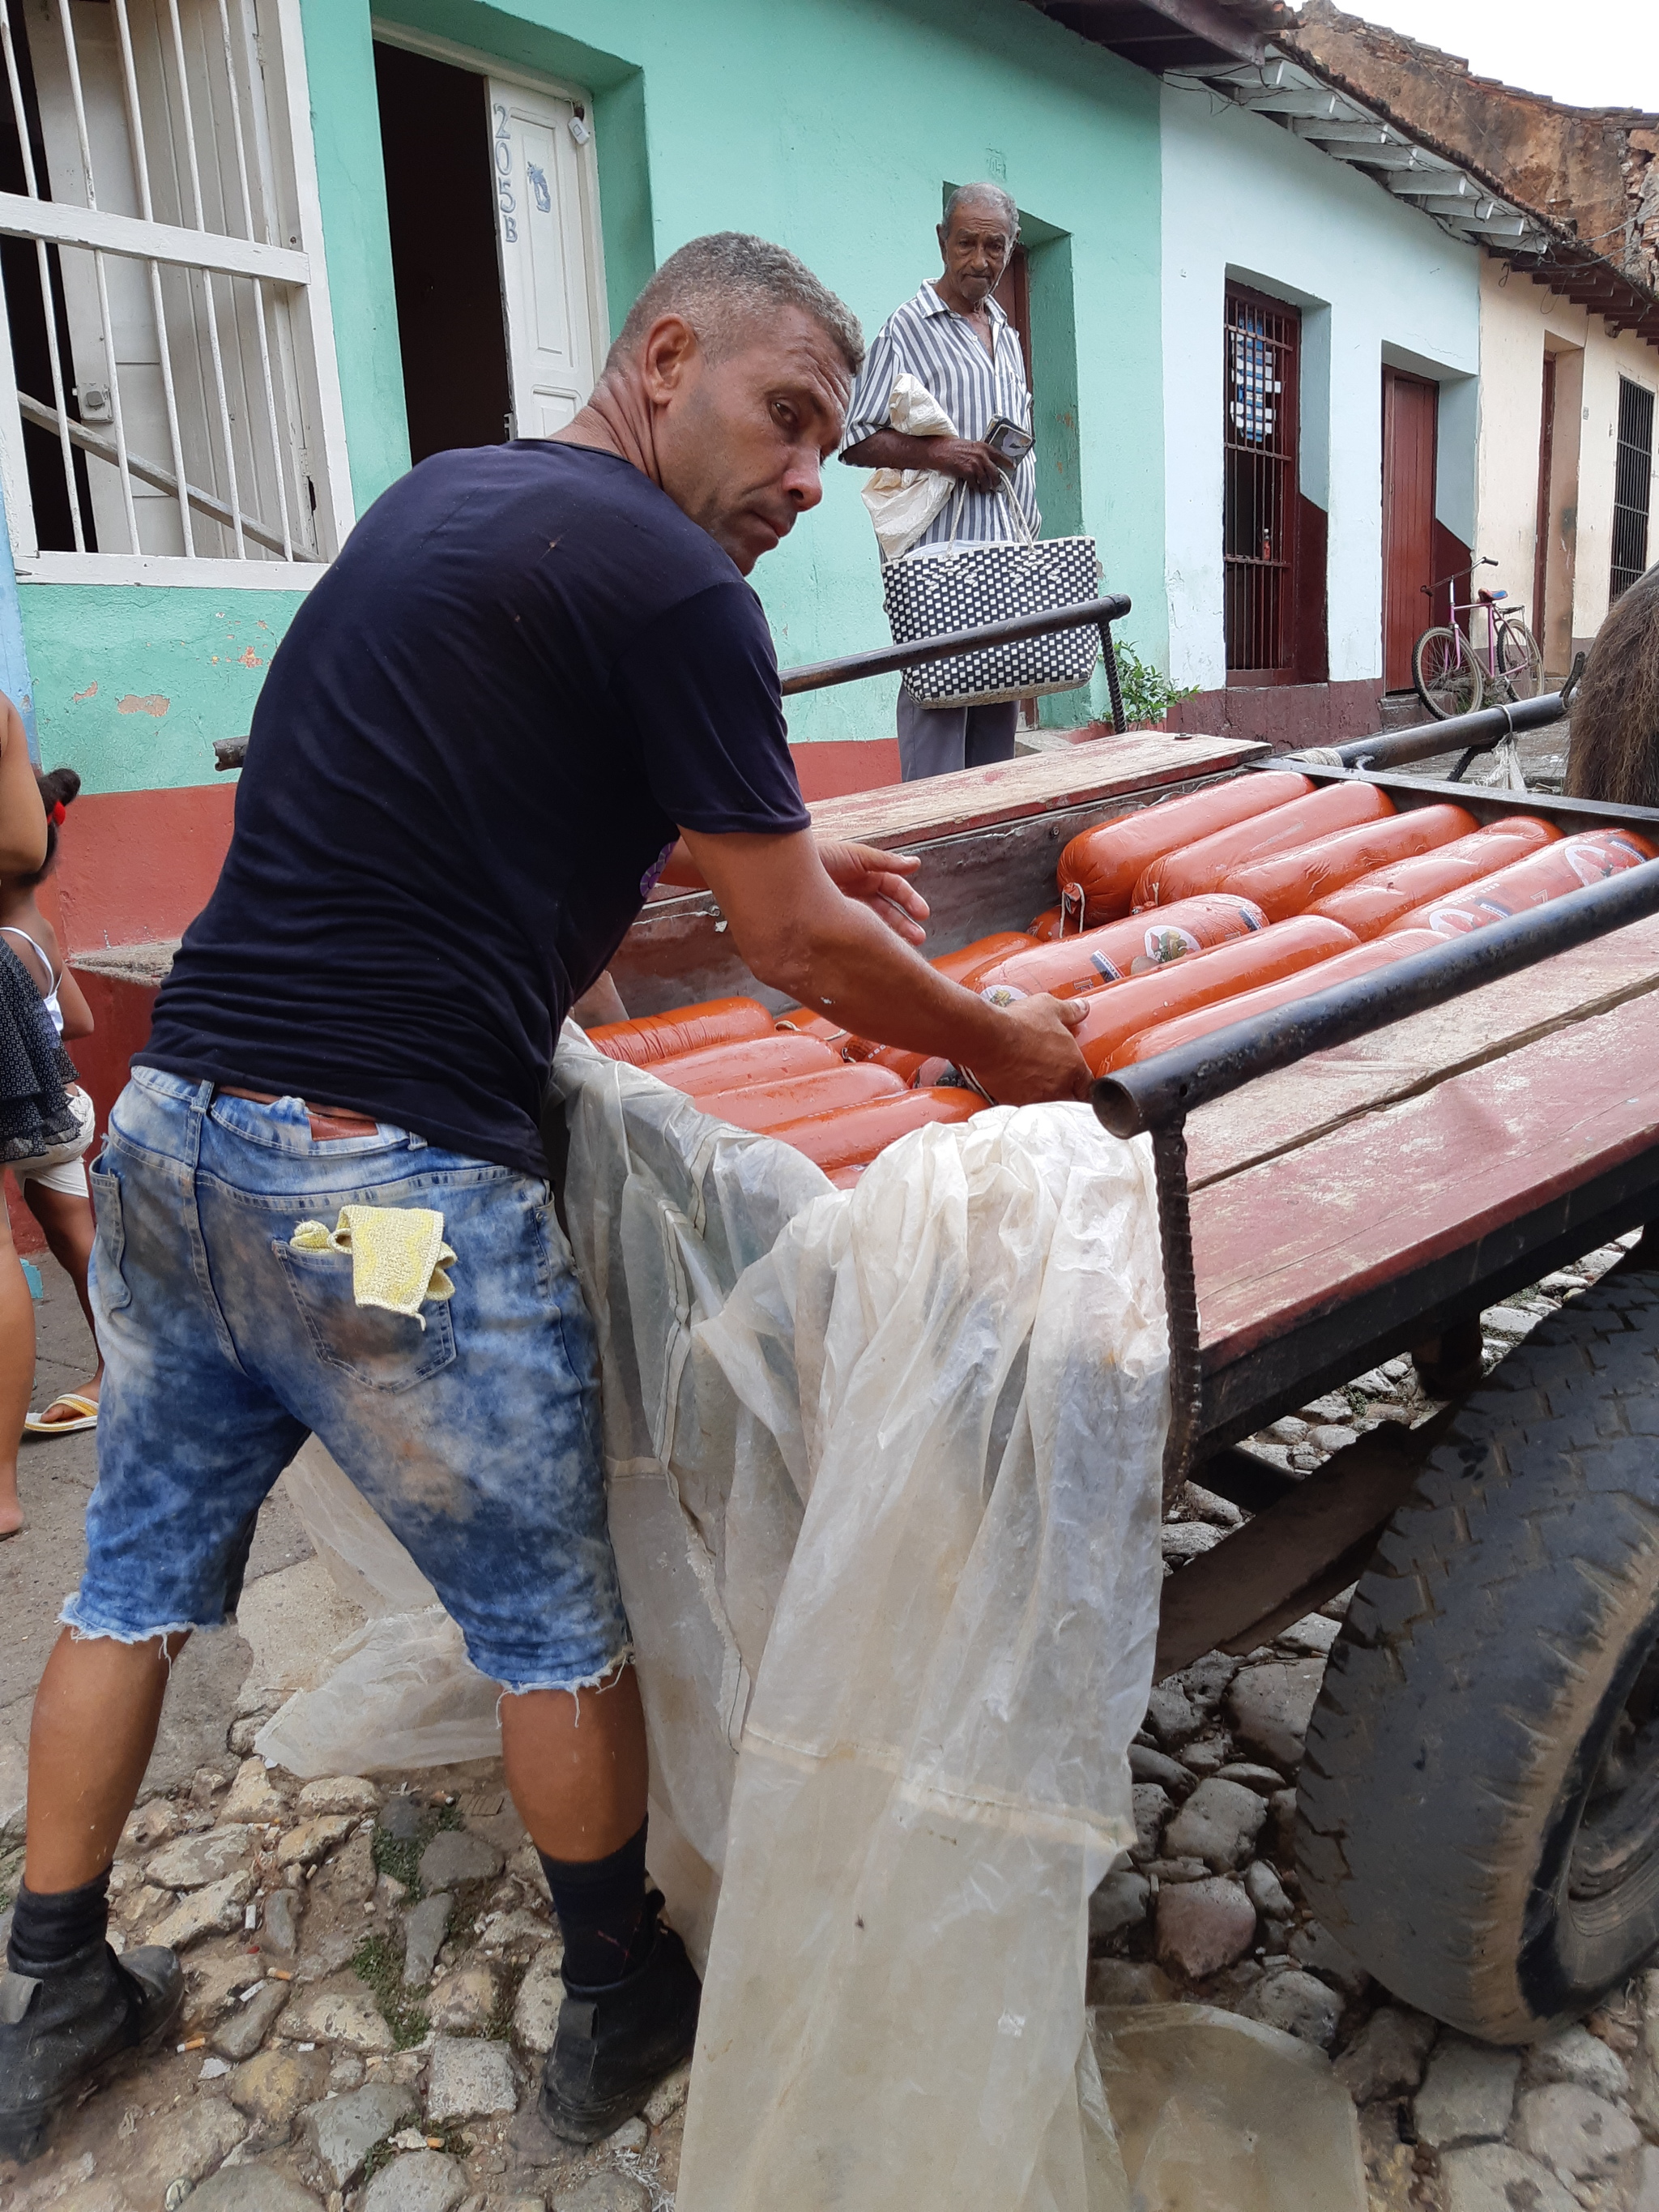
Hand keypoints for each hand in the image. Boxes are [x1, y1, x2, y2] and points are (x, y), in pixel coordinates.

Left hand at [817, 841, 928, 946]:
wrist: (784, 870)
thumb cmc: (819, 856)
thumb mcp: (856, 857)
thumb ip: (885, 862)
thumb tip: (915, 863)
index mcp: (864, 873)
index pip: (893, 888)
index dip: (908, 900)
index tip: (922, 913)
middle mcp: (856, 891)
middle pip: (886, 909)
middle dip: (903, 922)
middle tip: (919, 937)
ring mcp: (844, 906)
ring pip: (873, 922)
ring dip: (890, 933)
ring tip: (904, 947)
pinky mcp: (832, 920)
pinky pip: (855, 931)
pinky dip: (868, 939)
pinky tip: (878, 948)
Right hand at [930, 438, 1002, 493]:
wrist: (938, 450)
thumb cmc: (951, 447)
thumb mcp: (970, 445)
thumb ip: (979, 452)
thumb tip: (987, 462)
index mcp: (983, 447)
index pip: (1000, 455)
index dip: (1007, 463)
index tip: (1012, 468)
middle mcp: (981, 455)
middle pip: (995, 472)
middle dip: (996, 481)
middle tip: (995, 485)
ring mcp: (975, 463)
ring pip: (986, 480)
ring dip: (985, 487)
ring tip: (983, 488)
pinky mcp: (967, 472)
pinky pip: (975, 483)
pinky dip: (975, 487)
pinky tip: (973, 486)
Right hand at [966, 994, 1092, 1105]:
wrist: (989, 1039)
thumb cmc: (1019, 1025)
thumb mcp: (1050, 1008)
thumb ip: (1071, 1011)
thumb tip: (1083, 1008)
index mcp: (1073, 1067)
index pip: (1089, 1088)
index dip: (1085, 1085)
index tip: (1080, 1081)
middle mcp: (1058, 1087)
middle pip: (1070, 1099)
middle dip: (1067, 1092)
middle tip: (1057, 1080)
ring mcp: (1037, 1098)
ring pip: (1048, 1105)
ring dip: (1045, 1096)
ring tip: (1035, 1082)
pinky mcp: (1015, 1102)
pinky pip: (1024, 1105)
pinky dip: (1022, 1098)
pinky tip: (1016, 1085)